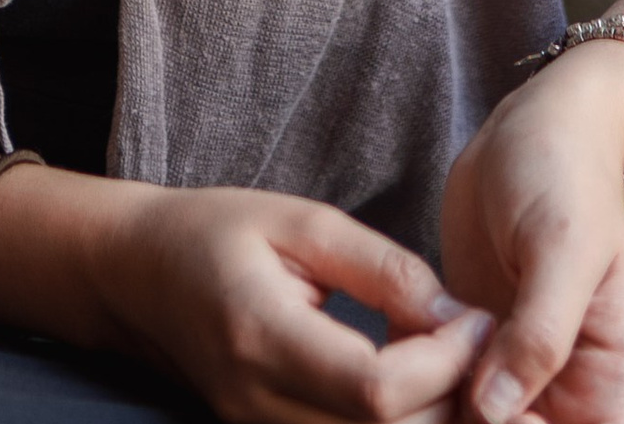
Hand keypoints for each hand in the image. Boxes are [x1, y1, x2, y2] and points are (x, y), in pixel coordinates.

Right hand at [0, 174, 495, 423]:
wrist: (142, 274)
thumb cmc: (218, 232)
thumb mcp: (301, 220)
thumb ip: (381, 267)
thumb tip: (454, 314)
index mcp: (263, 337)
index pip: (373, 390)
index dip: (442, 364)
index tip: (475, 319)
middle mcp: (261, 404)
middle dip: (452, 400)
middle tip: (481, 346)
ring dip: (432, 419)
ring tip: (457, 366)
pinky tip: (421, 391)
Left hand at [439, 51, 623, 422]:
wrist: (534, 123)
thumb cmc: (565, 174)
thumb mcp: (562, 248)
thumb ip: (540, 334)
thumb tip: (495, 413)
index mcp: (612, 384)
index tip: (477, 404)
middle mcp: (568, 393)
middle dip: (469, 421)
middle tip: (434, 370)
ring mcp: (518, 374)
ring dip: (435, 403)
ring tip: (414, 349)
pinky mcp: (475, 350)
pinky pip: (445, 392)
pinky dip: (417, 377)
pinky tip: (399, 337)